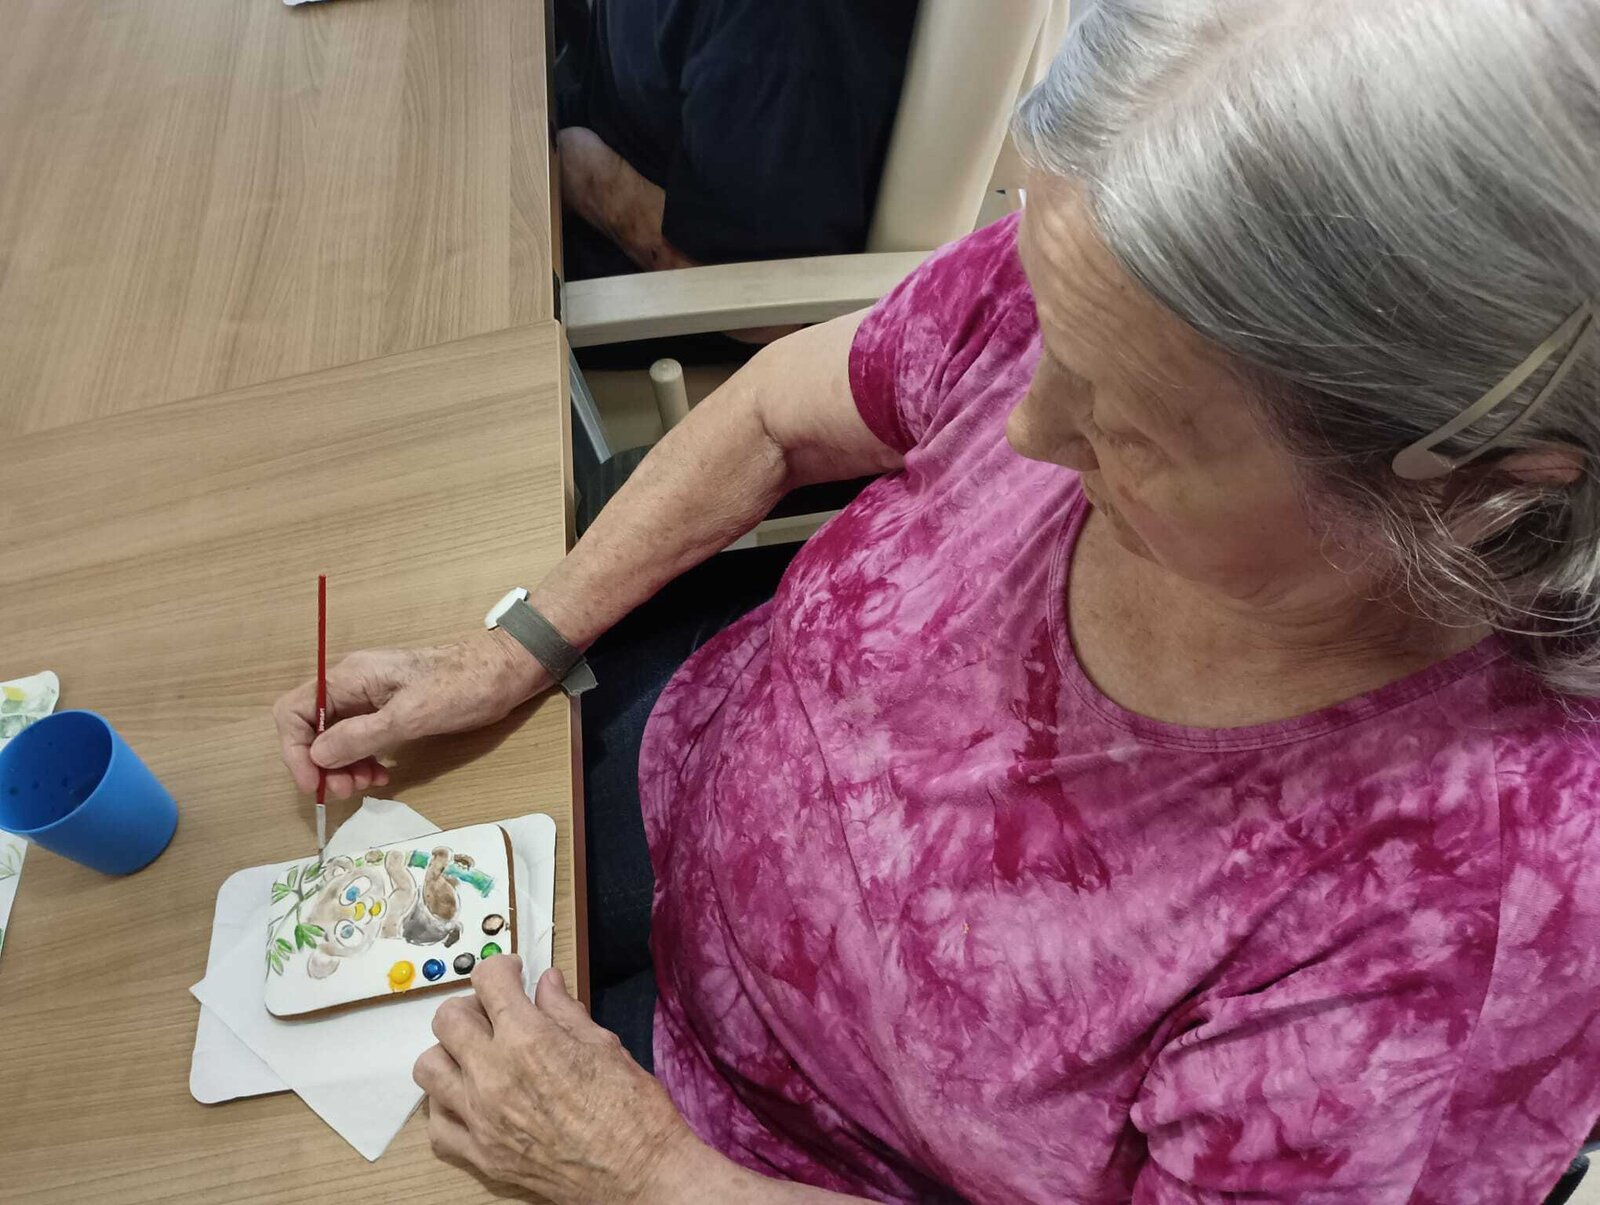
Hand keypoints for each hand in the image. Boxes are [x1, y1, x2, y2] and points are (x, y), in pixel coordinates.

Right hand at [273, 630, 549, 799]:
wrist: (503, 671)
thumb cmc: (462, 687)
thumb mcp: (410, 716)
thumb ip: (361, 736)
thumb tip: (317, 756)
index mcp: (349, 677)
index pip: (293, 712)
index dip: (295, 751)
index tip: (315, 784)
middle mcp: (352, 683)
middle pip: (310, 727)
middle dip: (321, 763)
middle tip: (348, 790)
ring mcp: (370, 696)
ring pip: (334, 736)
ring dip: (342, 765)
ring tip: (368, 784)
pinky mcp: (389, 709)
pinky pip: (359, 737)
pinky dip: (362, 759)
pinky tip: (381, 774)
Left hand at [413, 958, 700, 1203]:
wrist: (639, 1175)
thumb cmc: (632, 1114)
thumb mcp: (603, 1046)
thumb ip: (564, 1012)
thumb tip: (546, 985)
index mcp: (528, 1040)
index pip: (487, 980)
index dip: (501, 967)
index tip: (511, 973)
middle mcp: (494, 1076)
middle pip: (447, 1019)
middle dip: (472, 1005)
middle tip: (496, 1012)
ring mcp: (481, 1120)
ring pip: (429, 1068)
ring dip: (451, 1053)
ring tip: (478, 1055)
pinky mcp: (481, 1156)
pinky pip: (437, 1125)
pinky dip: (447, 1106)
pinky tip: (472, 1100)